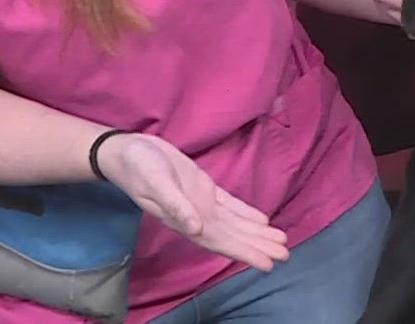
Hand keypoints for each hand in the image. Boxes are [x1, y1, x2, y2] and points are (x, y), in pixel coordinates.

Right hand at [97, 133, 290, 271]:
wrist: (129, 151)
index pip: (221, 242)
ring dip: (257, 233)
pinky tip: (262, 221)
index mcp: (186, 220)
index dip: (244, 253)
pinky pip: (230, 205)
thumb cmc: (138, 168)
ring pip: (234, 223)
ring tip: (281, 241)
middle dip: (258, 246)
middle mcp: (197, 216)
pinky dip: (246, 213)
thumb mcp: (155, 184)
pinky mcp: (203, 188)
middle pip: (233, 236)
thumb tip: (196, 229)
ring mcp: (202, 203)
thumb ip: (175, 206)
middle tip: (286, 255)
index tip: (268, 264)